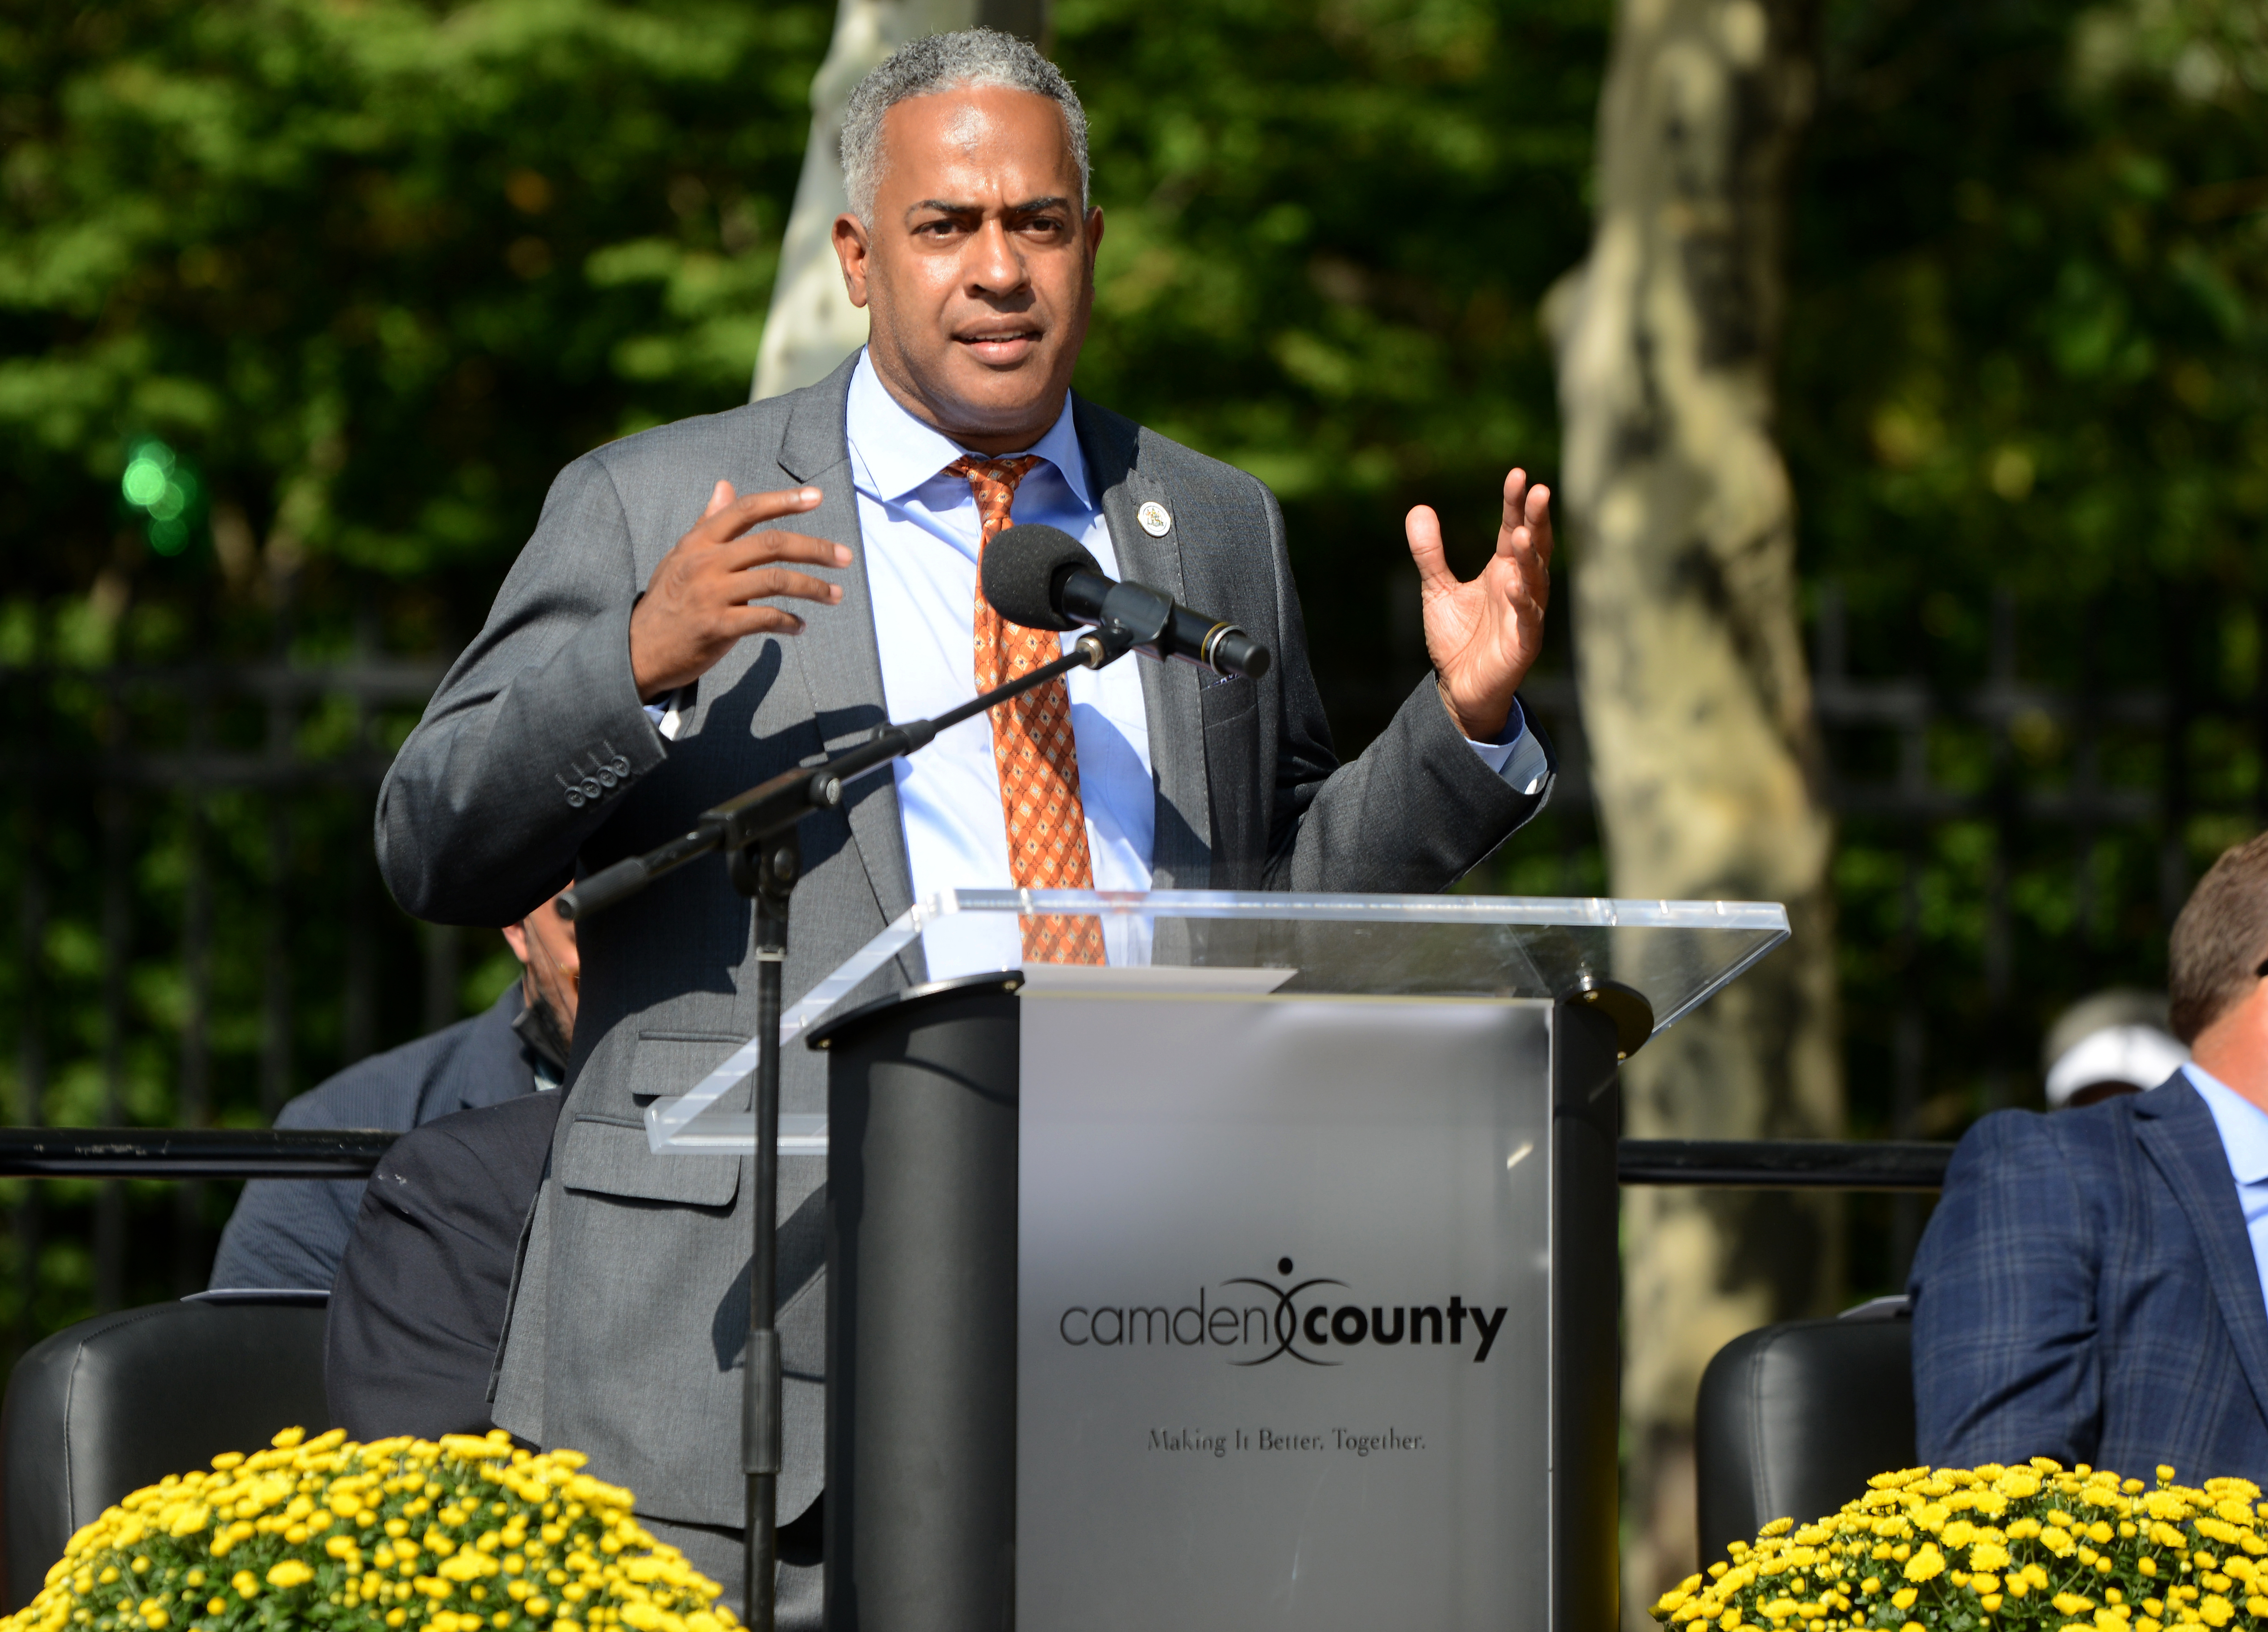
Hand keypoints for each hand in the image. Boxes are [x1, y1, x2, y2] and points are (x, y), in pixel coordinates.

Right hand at [628, 481, 850, 700]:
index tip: (817, 497)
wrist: (638, 649)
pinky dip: (790, 622)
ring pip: (775, 580)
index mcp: (699, 541)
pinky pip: (766, 619)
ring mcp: (711, 594)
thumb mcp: (681, 555)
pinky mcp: (718, 627)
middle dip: (815, 548)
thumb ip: (707, 522)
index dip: (784, 500)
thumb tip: (725, 485)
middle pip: (772, 544)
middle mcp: (706, 562)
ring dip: (813, 588)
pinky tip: (800, 627)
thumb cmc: (667, 600)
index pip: (746, 510)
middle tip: (845, 557)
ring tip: (835, 596)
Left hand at [1406, 468, 1553, 741]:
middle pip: (1534, 546)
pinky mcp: (1523, 642)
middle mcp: (1520, 586)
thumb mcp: (1437, 589)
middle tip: (1539, 491)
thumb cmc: (1458, 637)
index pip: (1513, 527)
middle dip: (1537, 520)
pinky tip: (1515, 585)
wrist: (1459, 686)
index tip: (1517, 474)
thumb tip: (1419, 508)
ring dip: (1532, 556)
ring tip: (1523, 532)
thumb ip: (1430, 552)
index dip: (1515, 503)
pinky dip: (1523, 602)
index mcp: (1503, 569)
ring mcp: (1526, 613)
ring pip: (1535, 579)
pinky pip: (1527, 619)